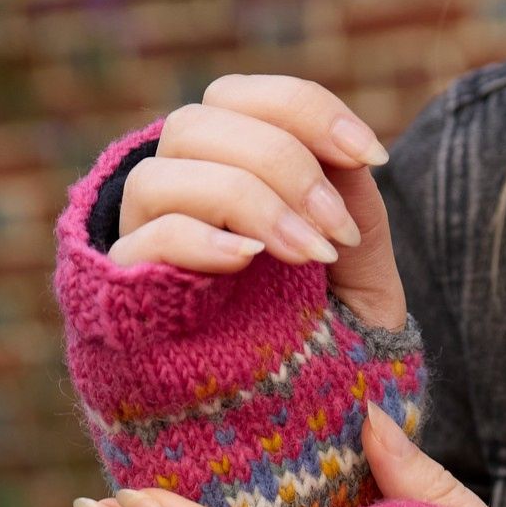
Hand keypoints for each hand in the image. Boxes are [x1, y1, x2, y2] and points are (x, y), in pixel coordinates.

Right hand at [108, 74, 406, 330]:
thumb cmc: (334, 324)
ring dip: (246, 202)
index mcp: (229, 167)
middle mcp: (181, 190)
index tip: (372, 156)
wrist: (315, 409)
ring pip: (161, 175)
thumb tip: (338, 145)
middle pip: (199, 124)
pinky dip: (199, 239)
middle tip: (338, 230)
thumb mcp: (356, 254)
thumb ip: (346, 191)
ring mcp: (148, 238)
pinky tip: (249, 261)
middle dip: (283, 164)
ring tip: (309, 255)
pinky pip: (145, 242)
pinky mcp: (133, 293)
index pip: (241, 97)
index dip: (305, 110)